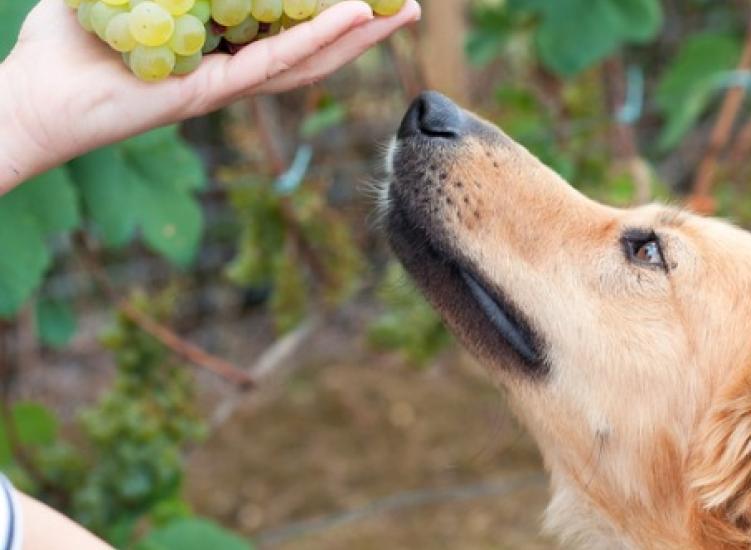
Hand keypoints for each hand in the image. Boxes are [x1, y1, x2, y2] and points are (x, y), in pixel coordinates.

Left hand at [0, 0, 419, 193]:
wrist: (34, 97)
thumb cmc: (66, 48)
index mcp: (217, 48)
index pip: (284, 27)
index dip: (325, 12)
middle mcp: (232, 70)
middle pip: (312, 48)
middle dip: (362, 27)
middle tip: (403, 4)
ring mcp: (228, 84)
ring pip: (308, 59)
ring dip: (359, 35)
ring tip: (401, 11)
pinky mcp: (215, 92)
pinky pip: (277, 61)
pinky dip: (319, 38)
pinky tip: (355, 14)